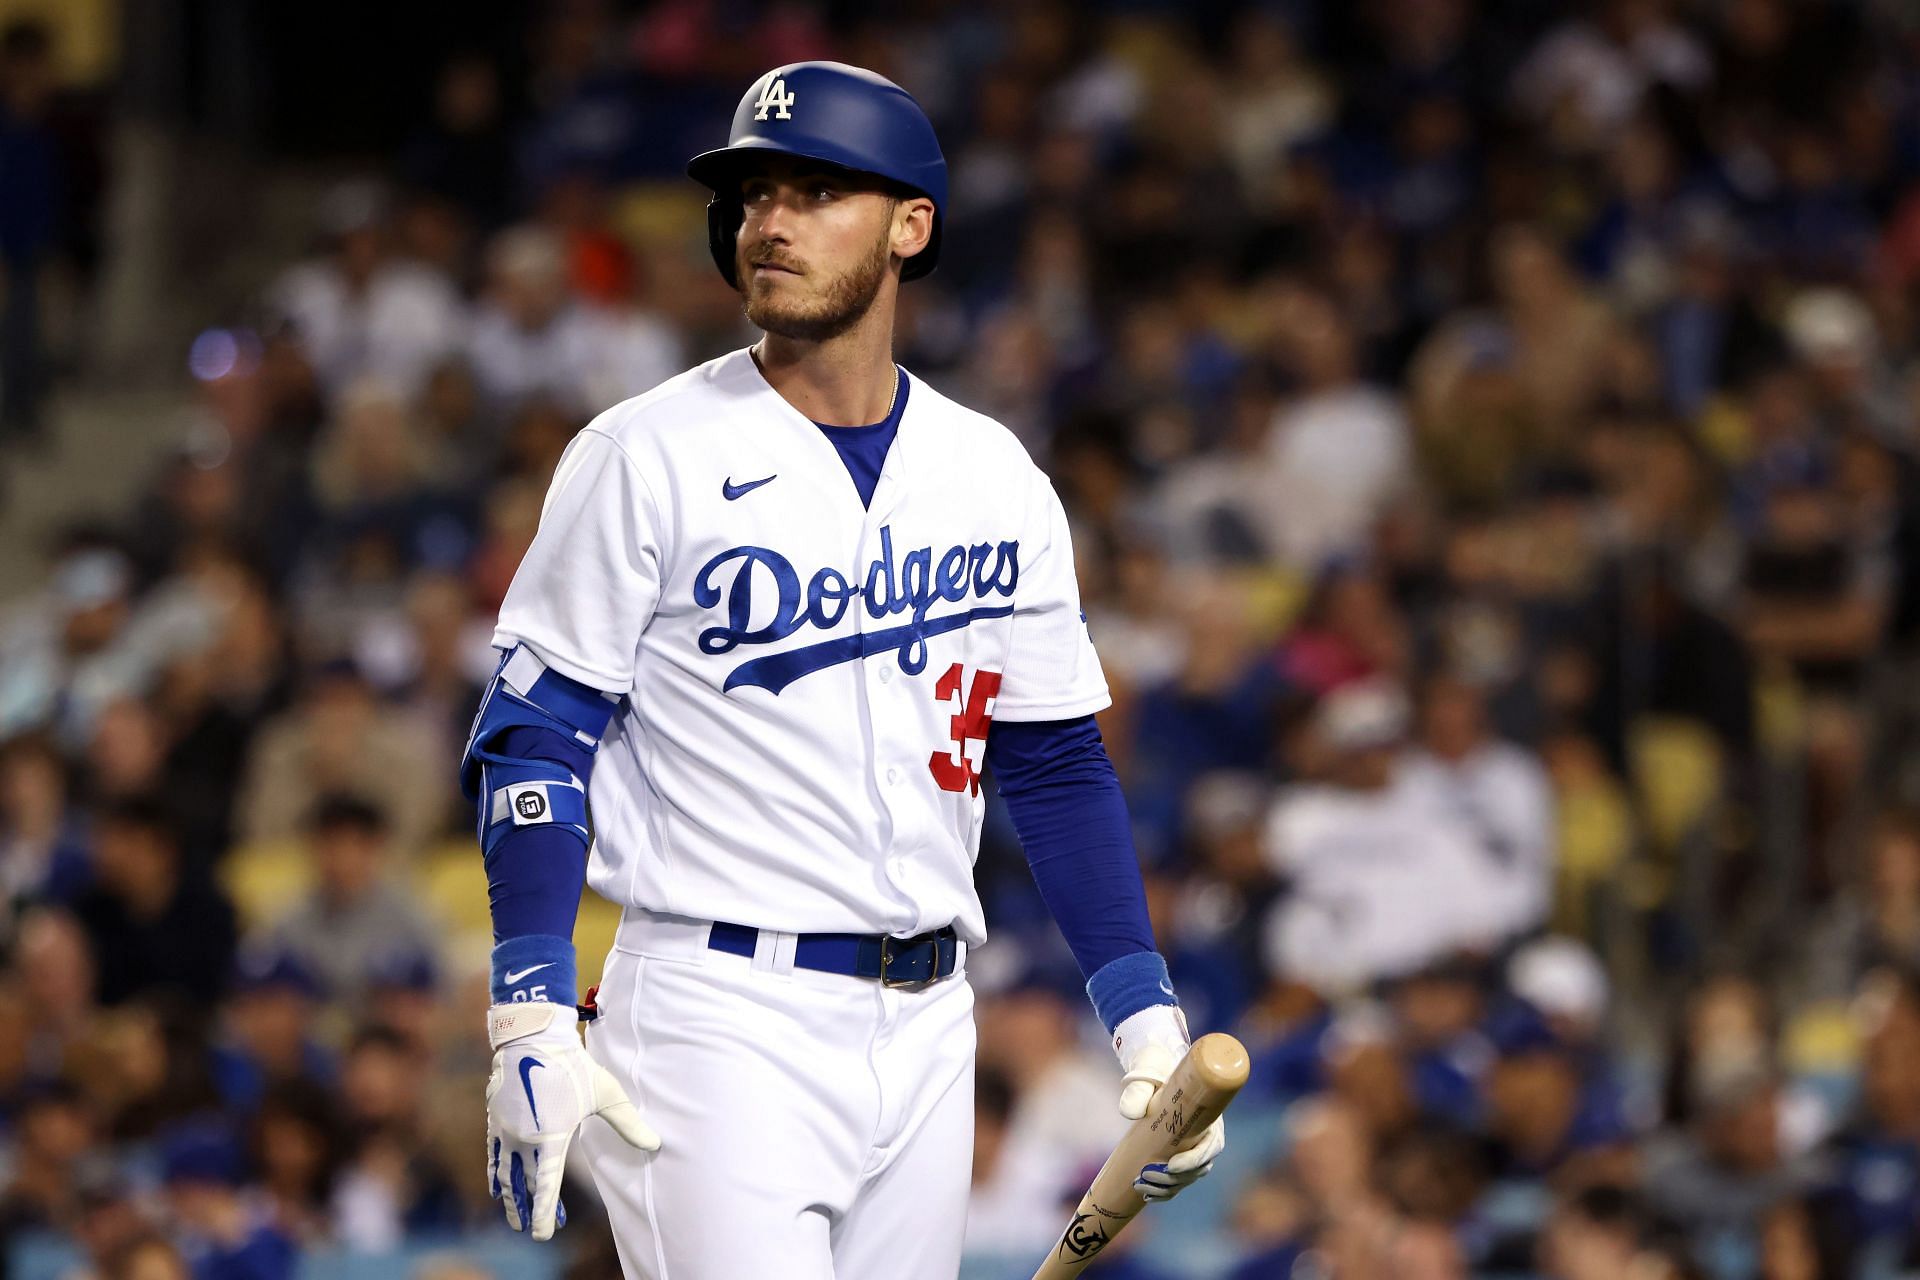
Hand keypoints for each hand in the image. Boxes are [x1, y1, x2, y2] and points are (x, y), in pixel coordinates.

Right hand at [486, 1001, 659, 1238]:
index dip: (544, 1213)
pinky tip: (497, 1184)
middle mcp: (523, 1139)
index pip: (546, 1186)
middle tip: (532, 1229)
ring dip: (510, 1197)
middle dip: (528, 1209)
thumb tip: (655, 1145)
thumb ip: (628, 1123)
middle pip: (524, 1184)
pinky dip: (495, 1174)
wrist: (534, 1038)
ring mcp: (506, 1130)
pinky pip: (493, 1155)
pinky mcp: (495, 1119)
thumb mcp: (607, 1094)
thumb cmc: (574, 1067)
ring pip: (504, 1174)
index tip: (542, 1235)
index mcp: (550, 1138)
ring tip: (514, 1216)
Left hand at [1111, 1004, 1226, 1201]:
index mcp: (1207, 1114)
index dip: (1195, 1160)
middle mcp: (1205, 1133)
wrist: (1152, 1065)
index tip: (1172, 1165)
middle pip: (1199, 1167)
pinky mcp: (1178, 1153)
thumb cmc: (1154, 1067)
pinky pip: (1178, 1179)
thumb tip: (1130, 1114)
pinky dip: (1165, 1191)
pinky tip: (1148, 1195)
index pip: (1211, 1146)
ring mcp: (1192, 1146)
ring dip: (1166, 1188)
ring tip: (1140, 1186)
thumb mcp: (1146, 1072)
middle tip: (1145, 1177)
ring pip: (1187, 1177)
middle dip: (1173, 1179)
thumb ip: (1137, 1090)